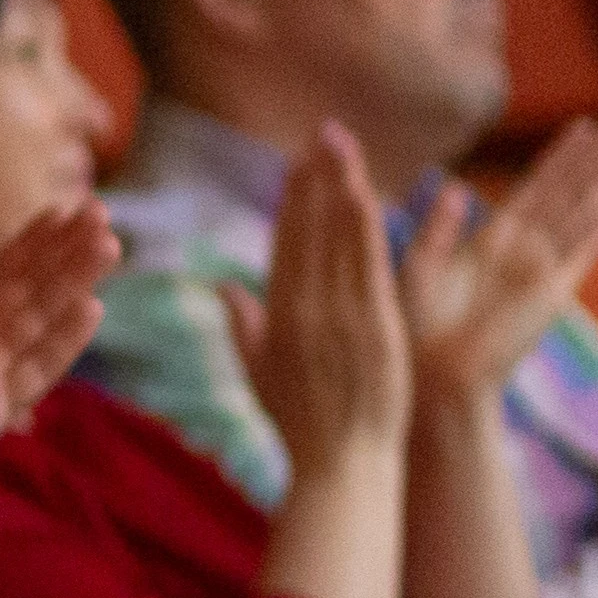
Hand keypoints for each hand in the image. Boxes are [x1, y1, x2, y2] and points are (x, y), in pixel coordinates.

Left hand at [0, 189, 114, 533]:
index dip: (33, 243)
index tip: (65, 206)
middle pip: (28, 291)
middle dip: (65, 253)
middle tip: (100, 212)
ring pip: (37, 323)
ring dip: (73, 285)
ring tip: (106, 245)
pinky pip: (30, 374)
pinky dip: (60, 343)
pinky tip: (89, 308)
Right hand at [221, 121, 416, 477]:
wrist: (341, 465)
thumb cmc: (301, 427)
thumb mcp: (259, 376)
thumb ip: (242, 327)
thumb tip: (223, 286)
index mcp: (276, 318)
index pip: (284, 245)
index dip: (291, 201)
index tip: (298, 164)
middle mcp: (303, 310)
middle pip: (308, 232)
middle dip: (315, 180)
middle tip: (323, 133)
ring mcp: (339, 317)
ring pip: (338, 240)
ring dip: (342, 188)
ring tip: (345, 147)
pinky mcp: (375, 327)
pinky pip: (368, 267)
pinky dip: (365, 228)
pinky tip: (366, 194)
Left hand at [396, 114, 597, 405]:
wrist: (435, 372)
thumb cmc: (417, 325)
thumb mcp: (420, 264)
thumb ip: (438, 226)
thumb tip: (453, 185)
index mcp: (491, 238)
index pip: (534, 187)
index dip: (560, 156)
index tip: (584, 126)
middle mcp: (523, 248)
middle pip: (567, 191)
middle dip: (596, 158)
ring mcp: (542, 267)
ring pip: (581, 211)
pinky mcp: (553, 291)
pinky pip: (584, 250)